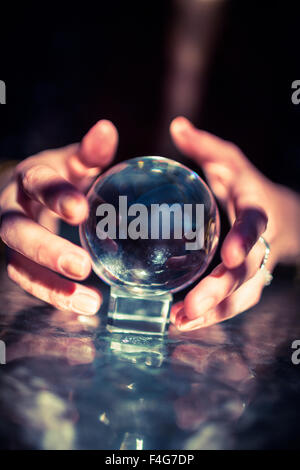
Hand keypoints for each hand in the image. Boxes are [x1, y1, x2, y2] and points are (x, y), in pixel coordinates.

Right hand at [0, 120, 117, 314]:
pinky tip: (83, 307)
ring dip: (51, 287)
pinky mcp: (19, 262)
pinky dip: (54, 297)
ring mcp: (13, 240)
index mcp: (29, 179)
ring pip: (18, 266)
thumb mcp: (73, 161)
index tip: (80, 210)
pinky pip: (29, 282)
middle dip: (46, 250)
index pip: (37, 184)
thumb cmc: (60, 176)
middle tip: (81, 266)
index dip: (56, 196)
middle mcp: (12, 209)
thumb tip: (107, 129)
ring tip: (90, 304)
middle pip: (16, 233)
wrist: (32, 195)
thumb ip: (89, 152)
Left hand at [169, 117, 299, 330]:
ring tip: (179, 323)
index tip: (230, 255)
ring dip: (214, 313)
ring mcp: (256, 267)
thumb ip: (206, 146)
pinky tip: (183, 322)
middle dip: (220, 291)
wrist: (278, 215)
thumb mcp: (230, 162)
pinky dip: (212, 316)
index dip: (245, 240)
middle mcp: (261, 244)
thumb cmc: (247, 185)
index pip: (255, 225)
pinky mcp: (247, 282)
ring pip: (243, 296)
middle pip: (247, 271)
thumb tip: (177, 125)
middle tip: (187, 309)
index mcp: (258, 211)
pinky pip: (234, 303)